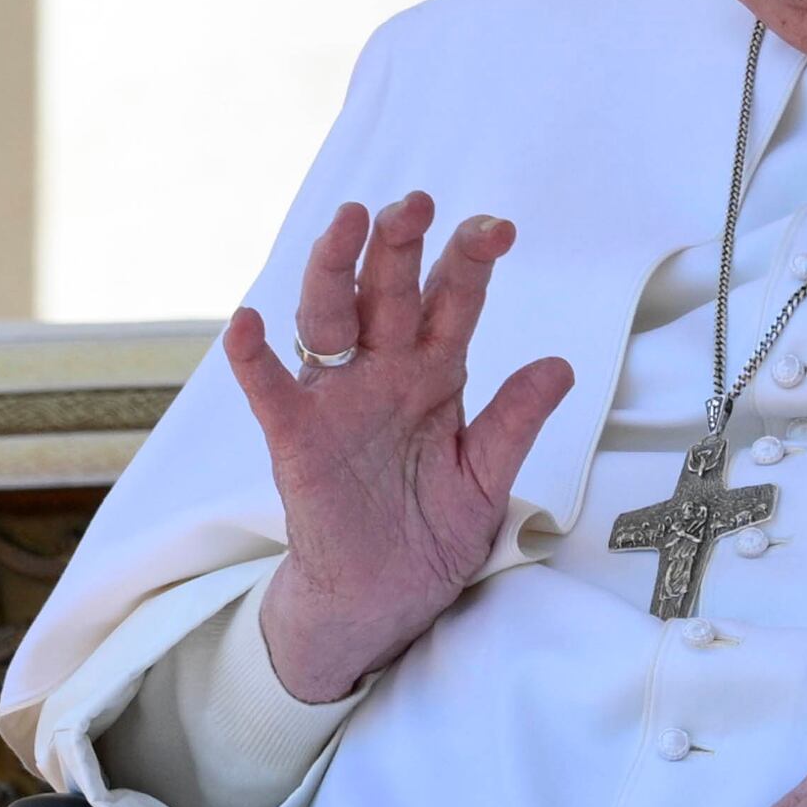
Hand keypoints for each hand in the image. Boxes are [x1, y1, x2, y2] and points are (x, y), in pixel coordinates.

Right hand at [225, 193, 577, 701]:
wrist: (382, 602)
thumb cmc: (432, 536)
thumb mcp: (487, 479)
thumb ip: (514, 422)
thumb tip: (559, 365)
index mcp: (434, 372)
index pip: (452, 300)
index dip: (469, 260)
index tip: (497, 229)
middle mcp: (382, 371)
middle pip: (387, 289)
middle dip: (399, 242)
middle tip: (415, 204)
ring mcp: (336, 399)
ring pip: (329, 316)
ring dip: (334, 267)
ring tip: (348, 224)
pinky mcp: (296, 440)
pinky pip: (270, 392)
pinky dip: (253, 358)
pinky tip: (247, 323)